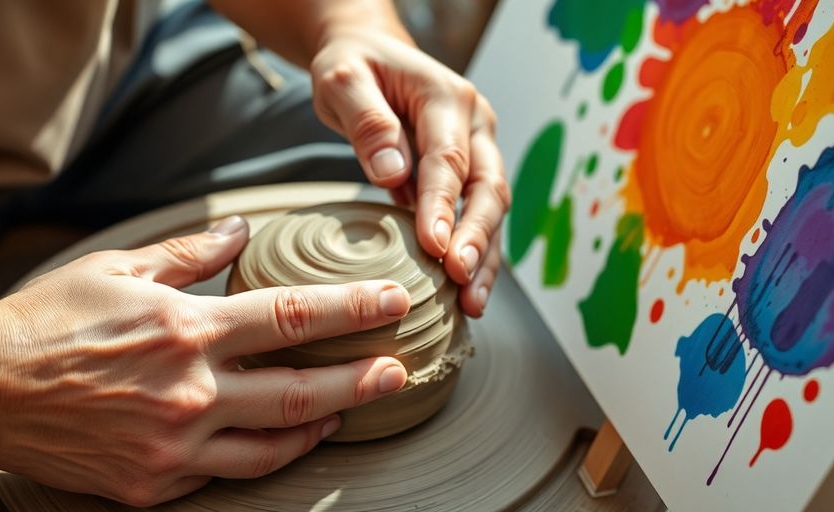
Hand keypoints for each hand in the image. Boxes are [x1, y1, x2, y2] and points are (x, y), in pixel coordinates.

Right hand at [0, 216, 410, 506]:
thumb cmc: (46, 320)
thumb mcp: (118, 267)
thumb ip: (190, 253)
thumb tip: (240, 233)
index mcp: (185, 329)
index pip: (292, 317)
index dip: (352, 310)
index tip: (392, 303)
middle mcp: (187, 391)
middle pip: (300, 390)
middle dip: (359, 380)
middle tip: (397, 370)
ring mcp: (171, 445)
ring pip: (271, 446)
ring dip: (319, 427)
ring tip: (346, 412)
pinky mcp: (151, 483)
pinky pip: (223, 475)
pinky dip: (259, 457)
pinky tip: (277, 441)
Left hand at [310, 29, 509, 317]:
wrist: (368, 55)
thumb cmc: (353, 67)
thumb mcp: (342, 80)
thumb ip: (367, 120)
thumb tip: (391, 170)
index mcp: (445, 97)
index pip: (449, 158)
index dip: (443, 204)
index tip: (434, 246)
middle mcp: (473, 124)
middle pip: (487, 187)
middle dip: (476, 237)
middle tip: (460, 279)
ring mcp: (475, 149)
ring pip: (491, 208)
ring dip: (484, 256)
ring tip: (472, 303)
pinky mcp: (466, 174)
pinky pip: (475, 217)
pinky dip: (473, 253)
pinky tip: (464, 293)